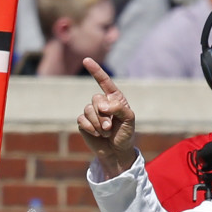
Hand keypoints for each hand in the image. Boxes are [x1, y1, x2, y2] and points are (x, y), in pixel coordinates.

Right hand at [78, 58, 136, 177]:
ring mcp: (91, 112)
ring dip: (99, 124)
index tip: (86, 60)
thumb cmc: (125, 134)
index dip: (95, 70)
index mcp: (114, 98)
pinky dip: (91, 129)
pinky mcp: (83, 122)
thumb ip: (119, 108)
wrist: (117, 151)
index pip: (104, 81)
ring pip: (88, 110)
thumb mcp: (129, 119)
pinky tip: (97, 135)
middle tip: (110, 127)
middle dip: (103, 114)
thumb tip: (101, 106)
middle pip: (96, 99)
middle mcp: (102, 103)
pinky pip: (82, 120)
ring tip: (106, 133)